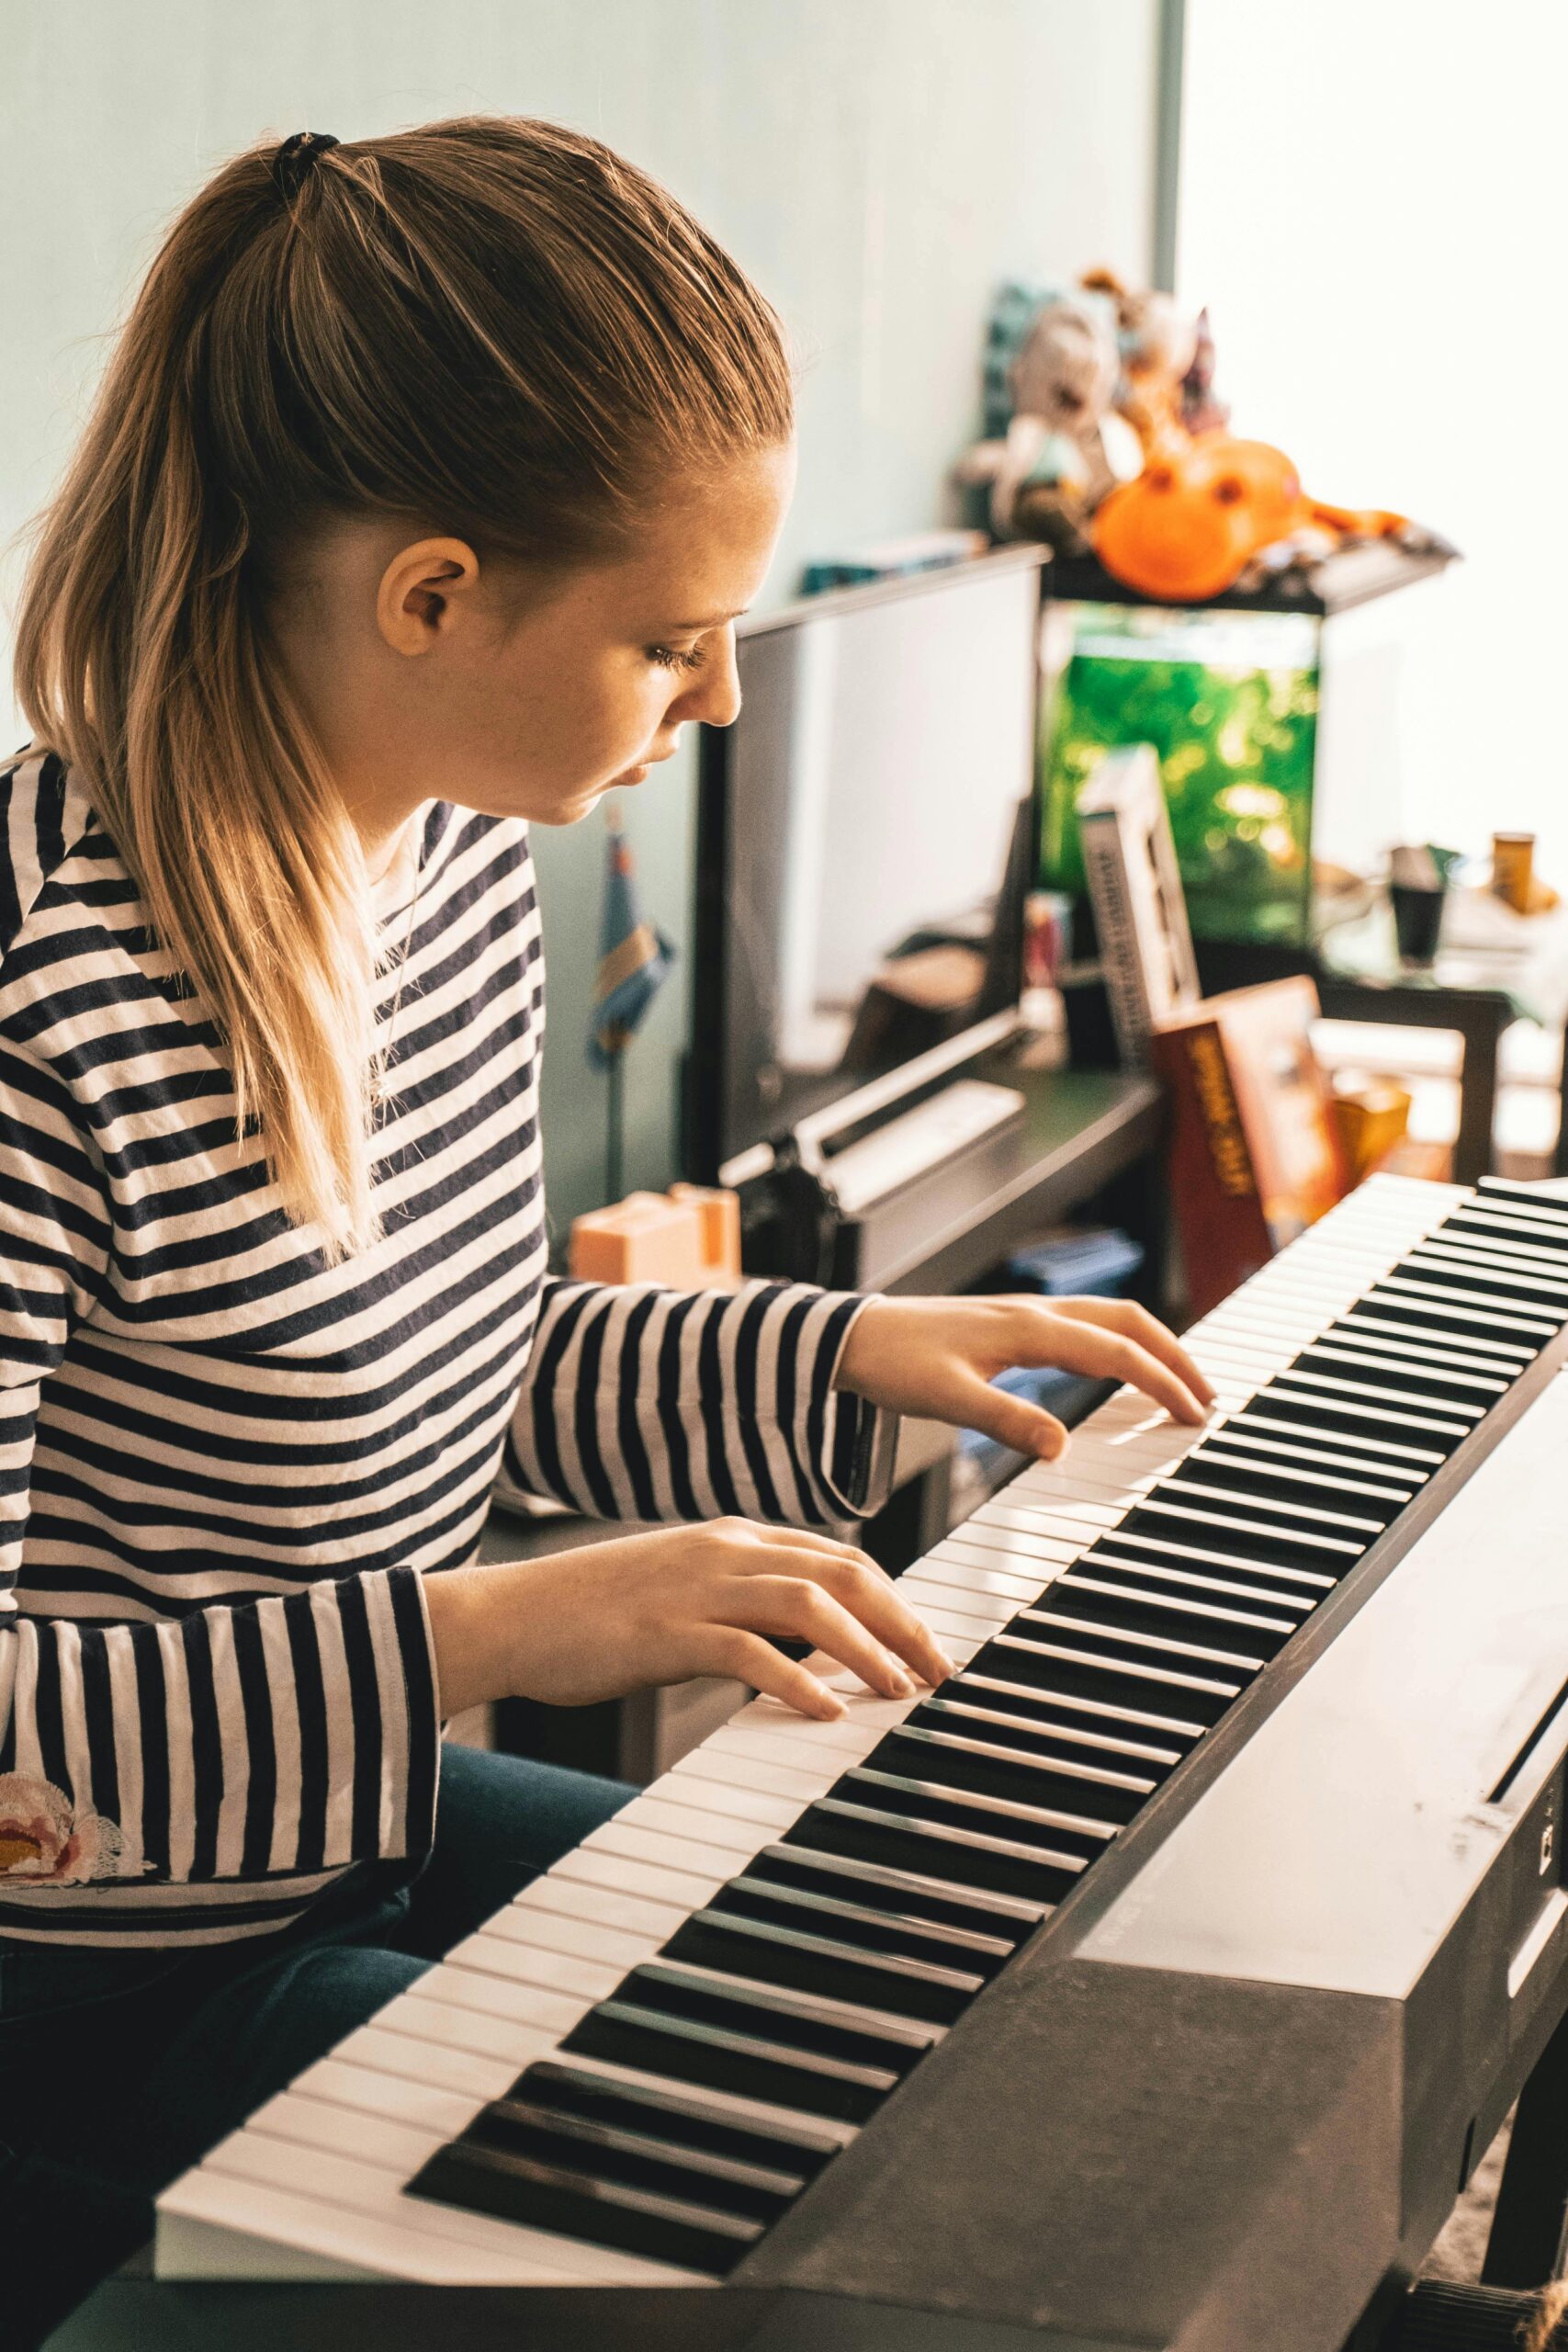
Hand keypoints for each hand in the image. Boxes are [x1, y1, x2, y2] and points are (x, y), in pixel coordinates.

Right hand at [424, 1518, 954, 1722]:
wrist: (512, 1617)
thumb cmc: (592, 1615)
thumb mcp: (681, 1594)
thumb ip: (742, 1607)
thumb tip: (806, 1646)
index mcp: (732, 1539)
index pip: (838, 1557)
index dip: (893, 1599)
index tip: (926, 1643)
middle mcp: (724, 1551)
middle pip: (841, 1572)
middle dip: (901, 1621)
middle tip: (938, 1670)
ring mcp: (695, 1587)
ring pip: (809, 1603)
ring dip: (865, 1647)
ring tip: (898, 1690)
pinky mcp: (666, 1631)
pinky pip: (747, 1650)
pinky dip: (795, 1677)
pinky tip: (825, 1709)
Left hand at [833, 1292, 1215, 1462]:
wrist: (850, 1336)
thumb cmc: (894, 1363)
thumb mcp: (948, 1399)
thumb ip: (1007, 1421)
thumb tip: (1063, 1448)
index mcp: (1029, 1329)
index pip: (1116, 1352)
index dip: (1161, 1382)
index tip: (1193, 1414)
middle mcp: (1035, 1313)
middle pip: (1128, 1322)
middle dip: (1175, 1356)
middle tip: (1207, 1397)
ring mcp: (1025, 1314)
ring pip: (1109, 1318)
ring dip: (1151, 1344)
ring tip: (1179, 1382)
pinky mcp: (1012, 1324)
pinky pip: (1084, 1326)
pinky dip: (1119, 1343)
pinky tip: (1118, 1368)